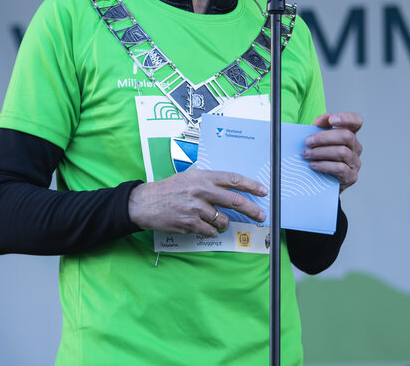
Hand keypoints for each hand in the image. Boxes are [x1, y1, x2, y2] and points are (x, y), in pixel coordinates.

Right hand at [128, 170, 267, 236]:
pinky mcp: (190, 223)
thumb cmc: (169, 189)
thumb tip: (231, 189)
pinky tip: (199, 225)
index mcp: (202, 177)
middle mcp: (201, 191)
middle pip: (234, 201)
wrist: (146, 202)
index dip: (251, 185)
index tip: (263, 191)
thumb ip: (209, 182)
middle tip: (261, 215)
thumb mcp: (189, 178)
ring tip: (211, 220)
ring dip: (222, 224)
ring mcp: (196, 208)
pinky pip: (209, 231)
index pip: (232, 179)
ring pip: (222, 220)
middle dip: (251, 209)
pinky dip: (208, 231)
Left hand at [304, 112, 362, 191]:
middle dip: (324, 137)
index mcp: (349, 134)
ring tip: (306, 154)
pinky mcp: (351, 176)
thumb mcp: (318, 139)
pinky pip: (340, 168)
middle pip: (346, 136)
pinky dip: (324, 165)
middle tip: (308, 141)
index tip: (332, 120)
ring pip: (342, 152)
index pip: (356, 121)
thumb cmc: (320, 156)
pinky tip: (313, 165)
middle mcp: (356, 147)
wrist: (321, 181)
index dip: (346, 118)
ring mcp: (355, 162)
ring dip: (321, 152)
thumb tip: (324, 118)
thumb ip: (320, 126)